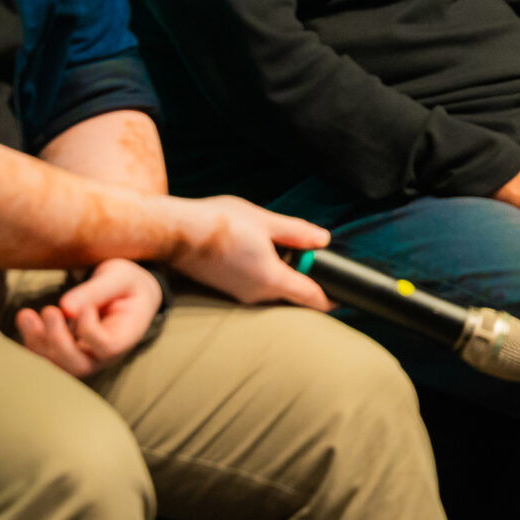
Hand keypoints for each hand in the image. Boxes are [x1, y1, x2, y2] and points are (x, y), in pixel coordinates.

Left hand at [15, 258, 161, 375]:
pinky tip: (26, 317)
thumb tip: (65, 307)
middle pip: (79, 366)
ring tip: (26, 314)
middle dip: (58, 341)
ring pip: (57, 366)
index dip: (90, 330)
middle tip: (50, 310)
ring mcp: (85, 358)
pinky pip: (45, 357)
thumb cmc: (126, 284)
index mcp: (126, 336)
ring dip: (38, 342)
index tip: (86, 306)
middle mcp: (105, 355)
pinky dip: (31, 340)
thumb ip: (96, 290)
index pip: (107, 347)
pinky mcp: (66, 354)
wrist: (127, 294)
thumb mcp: (119, 277)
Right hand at [167, 196, 330, 309]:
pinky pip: (256, 287)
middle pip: (292, 294)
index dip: (330, 298)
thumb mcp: (266, 221)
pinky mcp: (225, 289)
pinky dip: (266, 274)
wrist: (174, 233)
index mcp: (271, 280)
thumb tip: (323, 240)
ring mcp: (238, 294)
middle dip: (305, 278)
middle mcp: (256, 295)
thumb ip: (297, 232)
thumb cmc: (219, 223)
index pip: (310, 297)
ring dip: (283, 274)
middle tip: (313, 257)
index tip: (344, 296)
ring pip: (273, 290)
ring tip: (282, 247)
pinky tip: (259, 251)